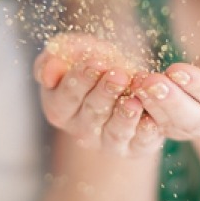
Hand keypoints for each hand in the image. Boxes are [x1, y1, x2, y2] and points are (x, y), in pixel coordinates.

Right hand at [34, 33, 163, 155]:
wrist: (125, 78)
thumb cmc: (94, 62)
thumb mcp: (73, 52)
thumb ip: (54, 59)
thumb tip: (48, 74)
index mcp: (59, 108)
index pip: (66, 97)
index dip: (80, 80)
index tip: (96, 63)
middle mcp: (80, 130)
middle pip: (91, 113)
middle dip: (105, 92)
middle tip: (119, 75)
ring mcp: (106, 142)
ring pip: (114, 132)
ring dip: (124, 116)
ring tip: (133, 100)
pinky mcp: (133, 148)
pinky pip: (139, 143)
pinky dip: (146, 132)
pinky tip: (151, 119)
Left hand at [132, 32, 199, 141]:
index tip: (176, 70)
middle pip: (194, 118)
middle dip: (171, 101)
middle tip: (149, 83)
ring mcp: (194, 131)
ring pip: (172, 124)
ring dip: (151, 105)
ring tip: (135, 84)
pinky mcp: (172, 129)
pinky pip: (155, 125)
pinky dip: (140, 110)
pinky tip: (127, 92)